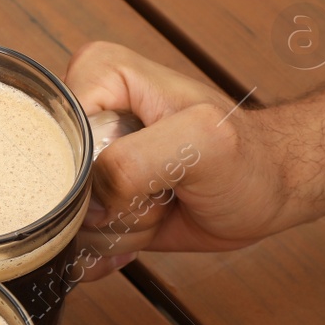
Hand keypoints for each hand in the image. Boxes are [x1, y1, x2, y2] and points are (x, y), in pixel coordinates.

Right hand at [65, 42, 294, 280]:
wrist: (270, 190)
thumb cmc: (249, 157)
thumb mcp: (202, 142)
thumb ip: (136, 161)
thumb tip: (90, 200)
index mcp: (101, 75)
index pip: (54, 128)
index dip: (89, 166)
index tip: (134, 174)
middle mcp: (87, 114)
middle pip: (57, 180)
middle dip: (108, 206)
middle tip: (154, 194)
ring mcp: (89, 161)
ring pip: (67, 217)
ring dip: (117, 228)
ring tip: (161, 207)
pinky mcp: (96, 198)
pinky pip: (76, 240)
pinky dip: (112, 249)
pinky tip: (148, 231)